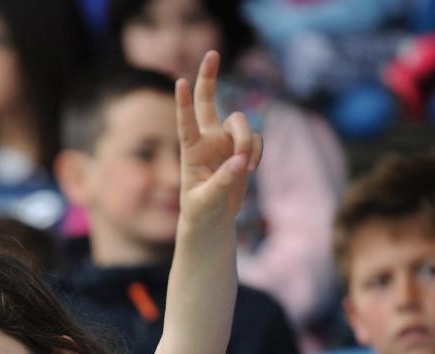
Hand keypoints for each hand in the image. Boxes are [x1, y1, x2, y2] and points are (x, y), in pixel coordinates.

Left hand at [176, 50, 263, 227]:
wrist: (212, 219)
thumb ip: (222, 183)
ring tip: (245, 166)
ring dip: (246, 141)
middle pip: (207, 100)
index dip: (182, 103)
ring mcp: (225, 141)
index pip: (185, 123)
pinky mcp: (241, 148)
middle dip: (209, 77)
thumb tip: (240, 162)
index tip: (177, 81)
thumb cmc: (200, 212)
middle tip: (212, 53)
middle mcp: (207, 140)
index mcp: (191, 151)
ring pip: (241, 122)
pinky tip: (250, 168)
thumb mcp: (206, 202)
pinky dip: (256, 151)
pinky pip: (256, 138)